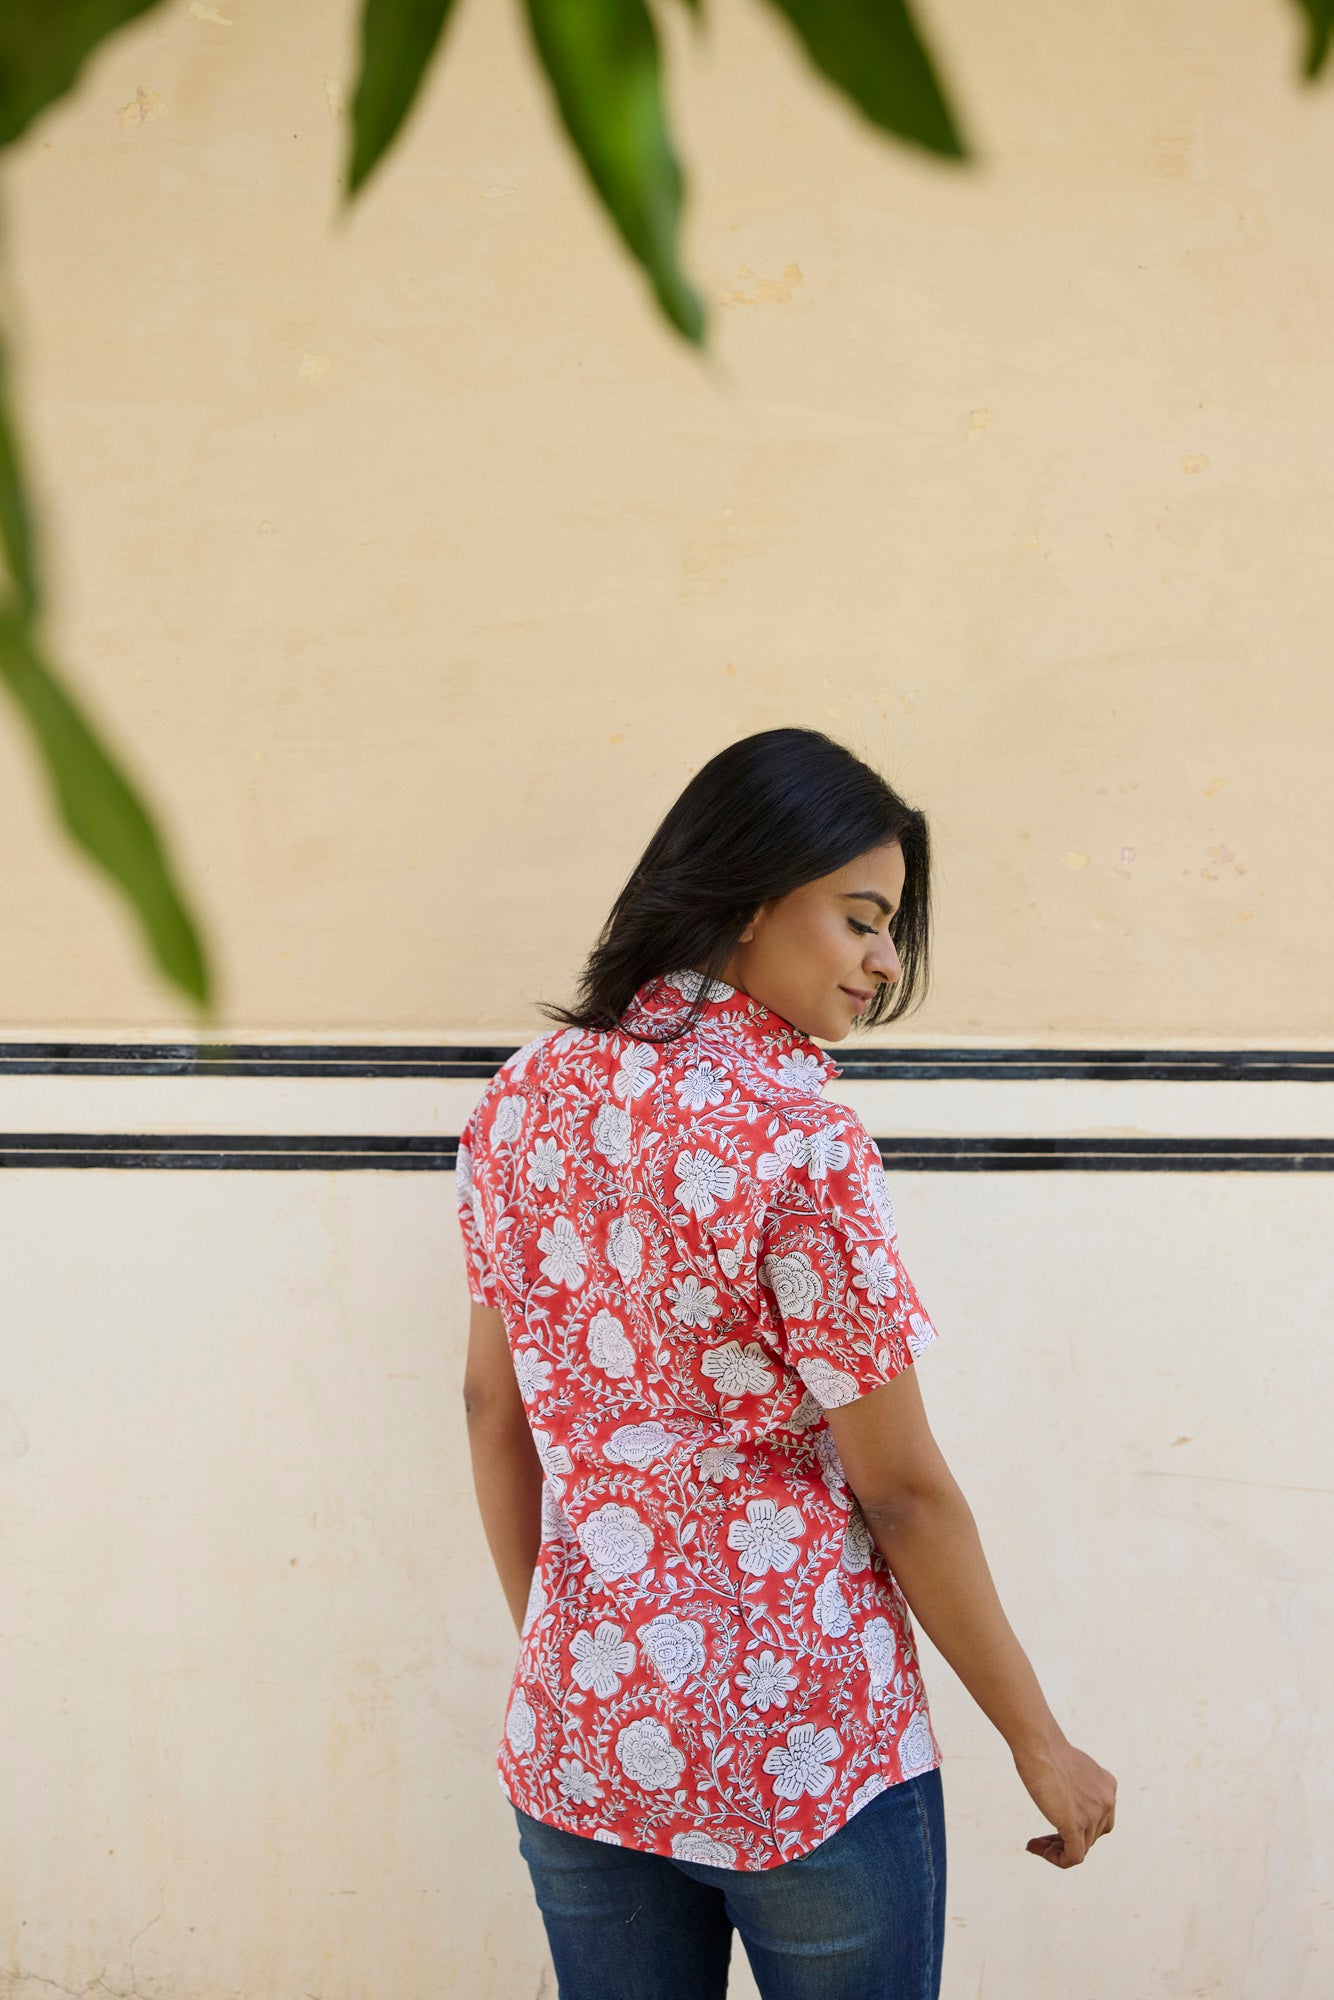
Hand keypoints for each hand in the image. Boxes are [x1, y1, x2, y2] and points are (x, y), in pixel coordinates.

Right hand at [1012, 1733, 1116, 1867]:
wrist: (1039, 1745)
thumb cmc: (1046, 1749)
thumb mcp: (1071, 1767)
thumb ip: (1077, 1786)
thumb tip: (1066, 1800)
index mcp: (1108, 1787)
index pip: (1099, 1820)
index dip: (1079, 1828)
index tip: (1054, 1823)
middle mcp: (1107, 1802)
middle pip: (1090, 1836)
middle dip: (1065, 1840)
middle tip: (1041, 1839)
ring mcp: (1094, 1815)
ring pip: (1080, 1848)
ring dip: (1056, 1849)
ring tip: (1035, 1844)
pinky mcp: (1076, 1825)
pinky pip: (1073, 1857)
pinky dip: (1057, 1859)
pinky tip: (1037, 1849)